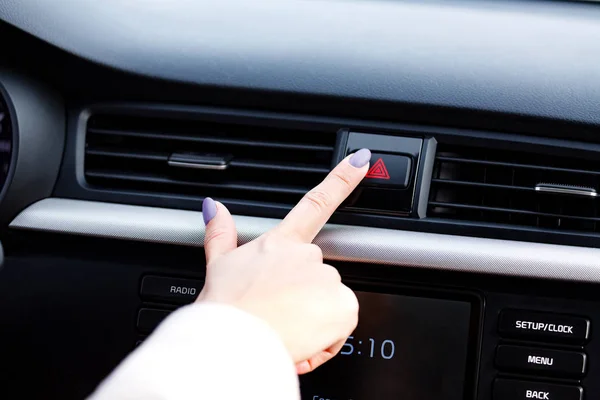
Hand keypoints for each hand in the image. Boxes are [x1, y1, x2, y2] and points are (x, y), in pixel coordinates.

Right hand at [196, 148, 370, 373]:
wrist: (231, 345)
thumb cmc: (224, 311)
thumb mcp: (218, 266)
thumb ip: (221, 233)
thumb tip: (213, 206)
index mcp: (280, 243)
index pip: (315, 203)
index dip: (342, 179)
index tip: (362, 160)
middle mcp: (308, 255)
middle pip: (318, 273)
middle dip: (304, 294)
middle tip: (277, 312)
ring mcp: (328, 279)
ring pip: (330, 301)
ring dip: (314, 317)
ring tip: (284, 328)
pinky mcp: (343, 306)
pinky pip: (341, 323)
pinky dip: (326, 336)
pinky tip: (301, 338)